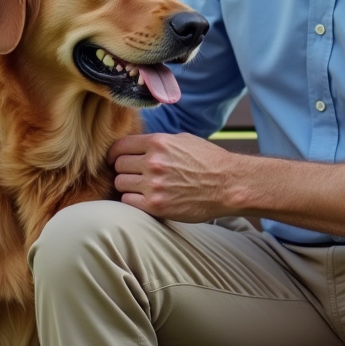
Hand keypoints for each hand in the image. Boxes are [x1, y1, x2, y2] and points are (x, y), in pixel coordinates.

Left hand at [109, 133, 238, 222]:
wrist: (229, 185)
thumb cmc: (209, 161)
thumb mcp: (183, 140)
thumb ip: (158, 142)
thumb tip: (136, 145)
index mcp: (158, 142)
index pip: (120, 146)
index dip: (115, 154)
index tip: (116, 160)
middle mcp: (153, 162)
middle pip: (119, 165)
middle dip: (124, 170)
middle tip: (134, 175)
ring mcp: (153, 185)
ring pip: (121, 184)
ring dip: (128, 186)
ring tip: (141, 188)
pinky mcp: (156, 206)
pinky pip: (128, 202)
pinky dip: (133, 201)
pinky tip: (144, 199)